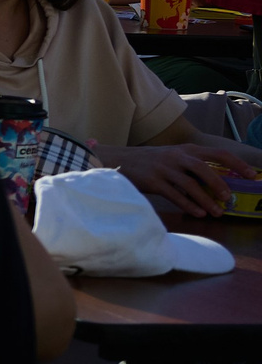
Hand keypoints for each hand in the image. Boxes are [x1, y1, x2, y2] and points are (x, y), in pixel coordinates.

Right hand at [108, 143, 255, 216]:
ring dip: (206, 200)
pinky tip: (198, 213)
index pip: (217, 154)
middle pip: (205, 169)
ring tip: (216, 212)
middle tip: (229, 198)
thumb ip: (190, 165)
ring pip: (190, 185)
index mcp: (185, 149)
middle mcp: (175, 156)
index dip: (237, 164)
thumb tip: (215, 182)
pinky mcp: (152, 181)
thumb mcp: (170, 157)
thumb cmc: (147, 162)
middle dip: (220, 185)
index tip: (252, 175)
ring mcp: (163, 168)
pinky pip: (175, 195)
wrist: (115, 159)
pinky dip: (189, 205)